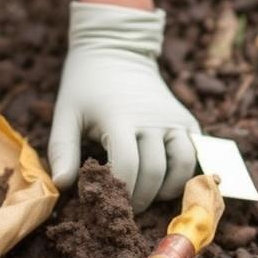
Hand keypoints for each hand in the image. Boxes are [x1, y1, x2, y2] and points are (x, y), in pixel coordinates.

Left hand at [48, 2, 198, 211]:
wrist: (117, 51)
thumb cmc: (85, 87)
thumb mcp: (66, 113)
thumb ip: (62, 150)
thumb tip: (62, 186)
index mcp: (119, 117)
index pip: (127, 165)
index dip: (119, 191)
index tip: (107, 202)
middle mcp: (152, 119)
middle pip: (154, 172)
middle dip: (140, 198)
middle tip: (124, 207)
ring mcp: (172, 118)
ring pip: (182, 167)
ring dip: (166, 190)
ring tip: (147, 196)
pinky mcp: (186, 119)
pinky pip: (195, 154)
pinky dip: (184, 174)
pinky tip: (164, 181)